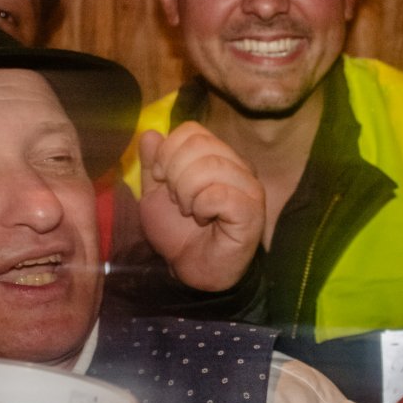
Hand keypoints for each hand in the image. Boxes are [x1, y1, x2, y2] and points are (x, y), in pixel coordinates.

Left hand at [137, 122, 263, 290]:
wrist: (193, 271)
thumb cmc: (179, 234)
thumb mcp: (155, 196)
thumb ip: (152, 165)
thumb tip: (150, 133)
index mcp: (217, 156)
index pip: (192, 131)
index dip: (168, 152)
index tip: (162, 179)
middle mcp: (238, 166)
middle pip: (200, 144)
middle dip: (175, 174)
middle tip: (177, 200)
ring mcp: (248, 187)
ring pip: (210, 166)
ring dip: (187, 192)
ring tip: (190, 211)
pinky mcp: (251, 210)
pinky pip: (219, 194)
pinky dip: (202, 207)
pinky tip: (204, 219)